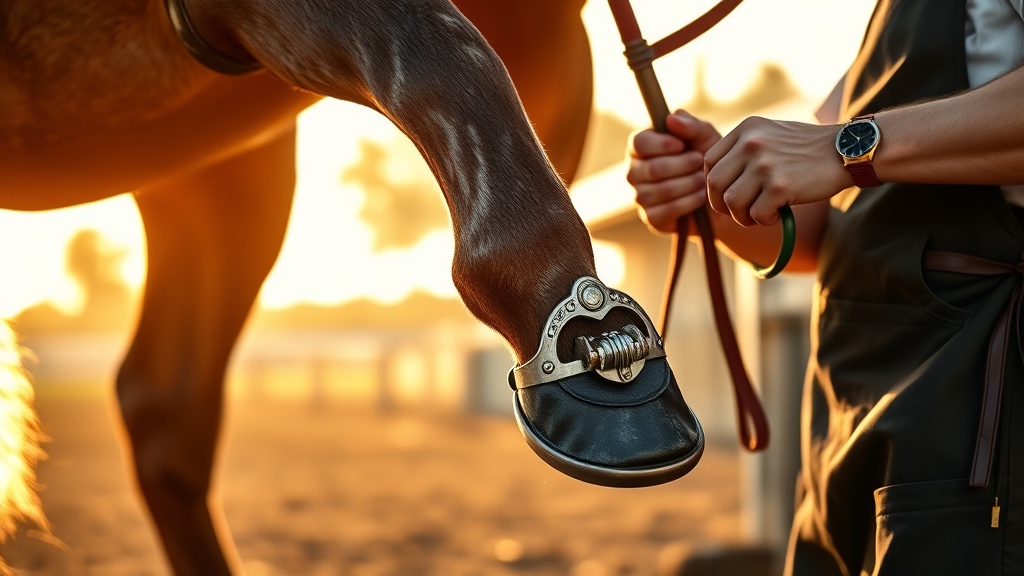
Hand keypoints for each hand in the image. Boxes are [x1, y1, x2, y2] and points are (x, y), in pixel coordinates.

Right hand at [627, 110, 721, 234]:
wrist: (724, 195)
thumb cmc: (710, 161)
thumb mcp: (706, 138)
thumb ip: (692, 125)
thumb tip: (672, 118)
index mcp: (642, 148)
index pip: (638, 143)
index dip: (660, 144)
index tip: (681, 145)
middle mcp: (636, 172)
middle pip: (650, 168)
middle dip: (682, 165)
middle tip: (700, 162)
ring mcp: (641, 197)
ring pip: (660, 190)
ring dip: (688, 183)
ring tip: (703, 179)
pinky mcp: (652, 219)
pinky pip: (666, 210)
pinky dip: (688, 202)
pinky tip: (700, 196)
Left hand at [704, 116, 851, 225]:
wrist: (846, 150)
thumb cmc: (807, 149)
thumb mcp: (770, 135)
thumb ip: (743, 150)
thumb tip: (715, 182)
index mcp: (746, 129)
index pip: (710, 161)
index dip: (713, 184)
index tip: (726, 194)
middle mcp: (751, 144)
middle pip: (714, 184)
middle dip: (722, 205)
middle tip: (740, 212)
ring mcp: (764, 165)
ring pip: (732, 203)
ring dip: (742, 216)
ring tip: (759, 214)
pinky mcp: (779, 186)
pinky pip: (756, 214)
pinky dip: (765, 220)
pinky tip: (778, 214)